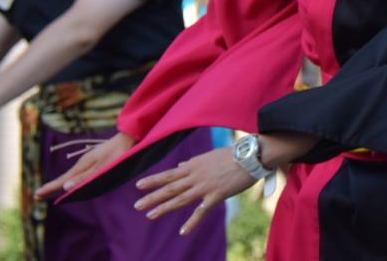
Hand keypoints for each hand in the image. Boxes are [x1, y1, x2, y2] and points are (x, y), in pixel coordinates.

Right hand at [36, 131, 135, 199]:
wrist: (129, 138)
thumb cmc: (118, 153)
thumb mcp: (102, 167)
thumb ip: (85, 177)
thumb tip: (66, 187)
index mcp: (83, 165)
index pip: (63, 180)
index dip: (50, 188)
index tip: (37, 195)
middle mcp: (83, 163)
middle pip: (64, 178)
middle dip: (51, 187)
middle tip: (37, 195)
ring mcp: (89, 162)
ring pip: (71, 176)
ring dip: (60, 184)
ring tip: (49, 191)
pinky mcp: (95, 161)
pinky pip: (79, 173)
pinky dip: (70, 180)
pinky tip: (71, 183)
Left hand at [133, 147, 254, 235]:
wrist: (250, 156)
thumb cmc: (233, 154)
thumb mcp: (209, 156)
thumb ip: (194, 162)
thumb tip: (180, 166)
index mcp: (194, 165)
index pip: (169, 174)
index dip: (154, 180)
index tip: (139, 185)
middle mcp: (195, 176)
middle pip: (170, 187)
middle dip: (152, 196)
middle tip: (136, 205)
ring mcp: (204, 186)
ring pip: (180, 198)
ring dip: (164, 207)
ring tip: (150, 215)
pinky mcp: (216, 195)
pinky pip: (201, 211)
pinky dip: (192, 222)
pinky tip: (182, 232)